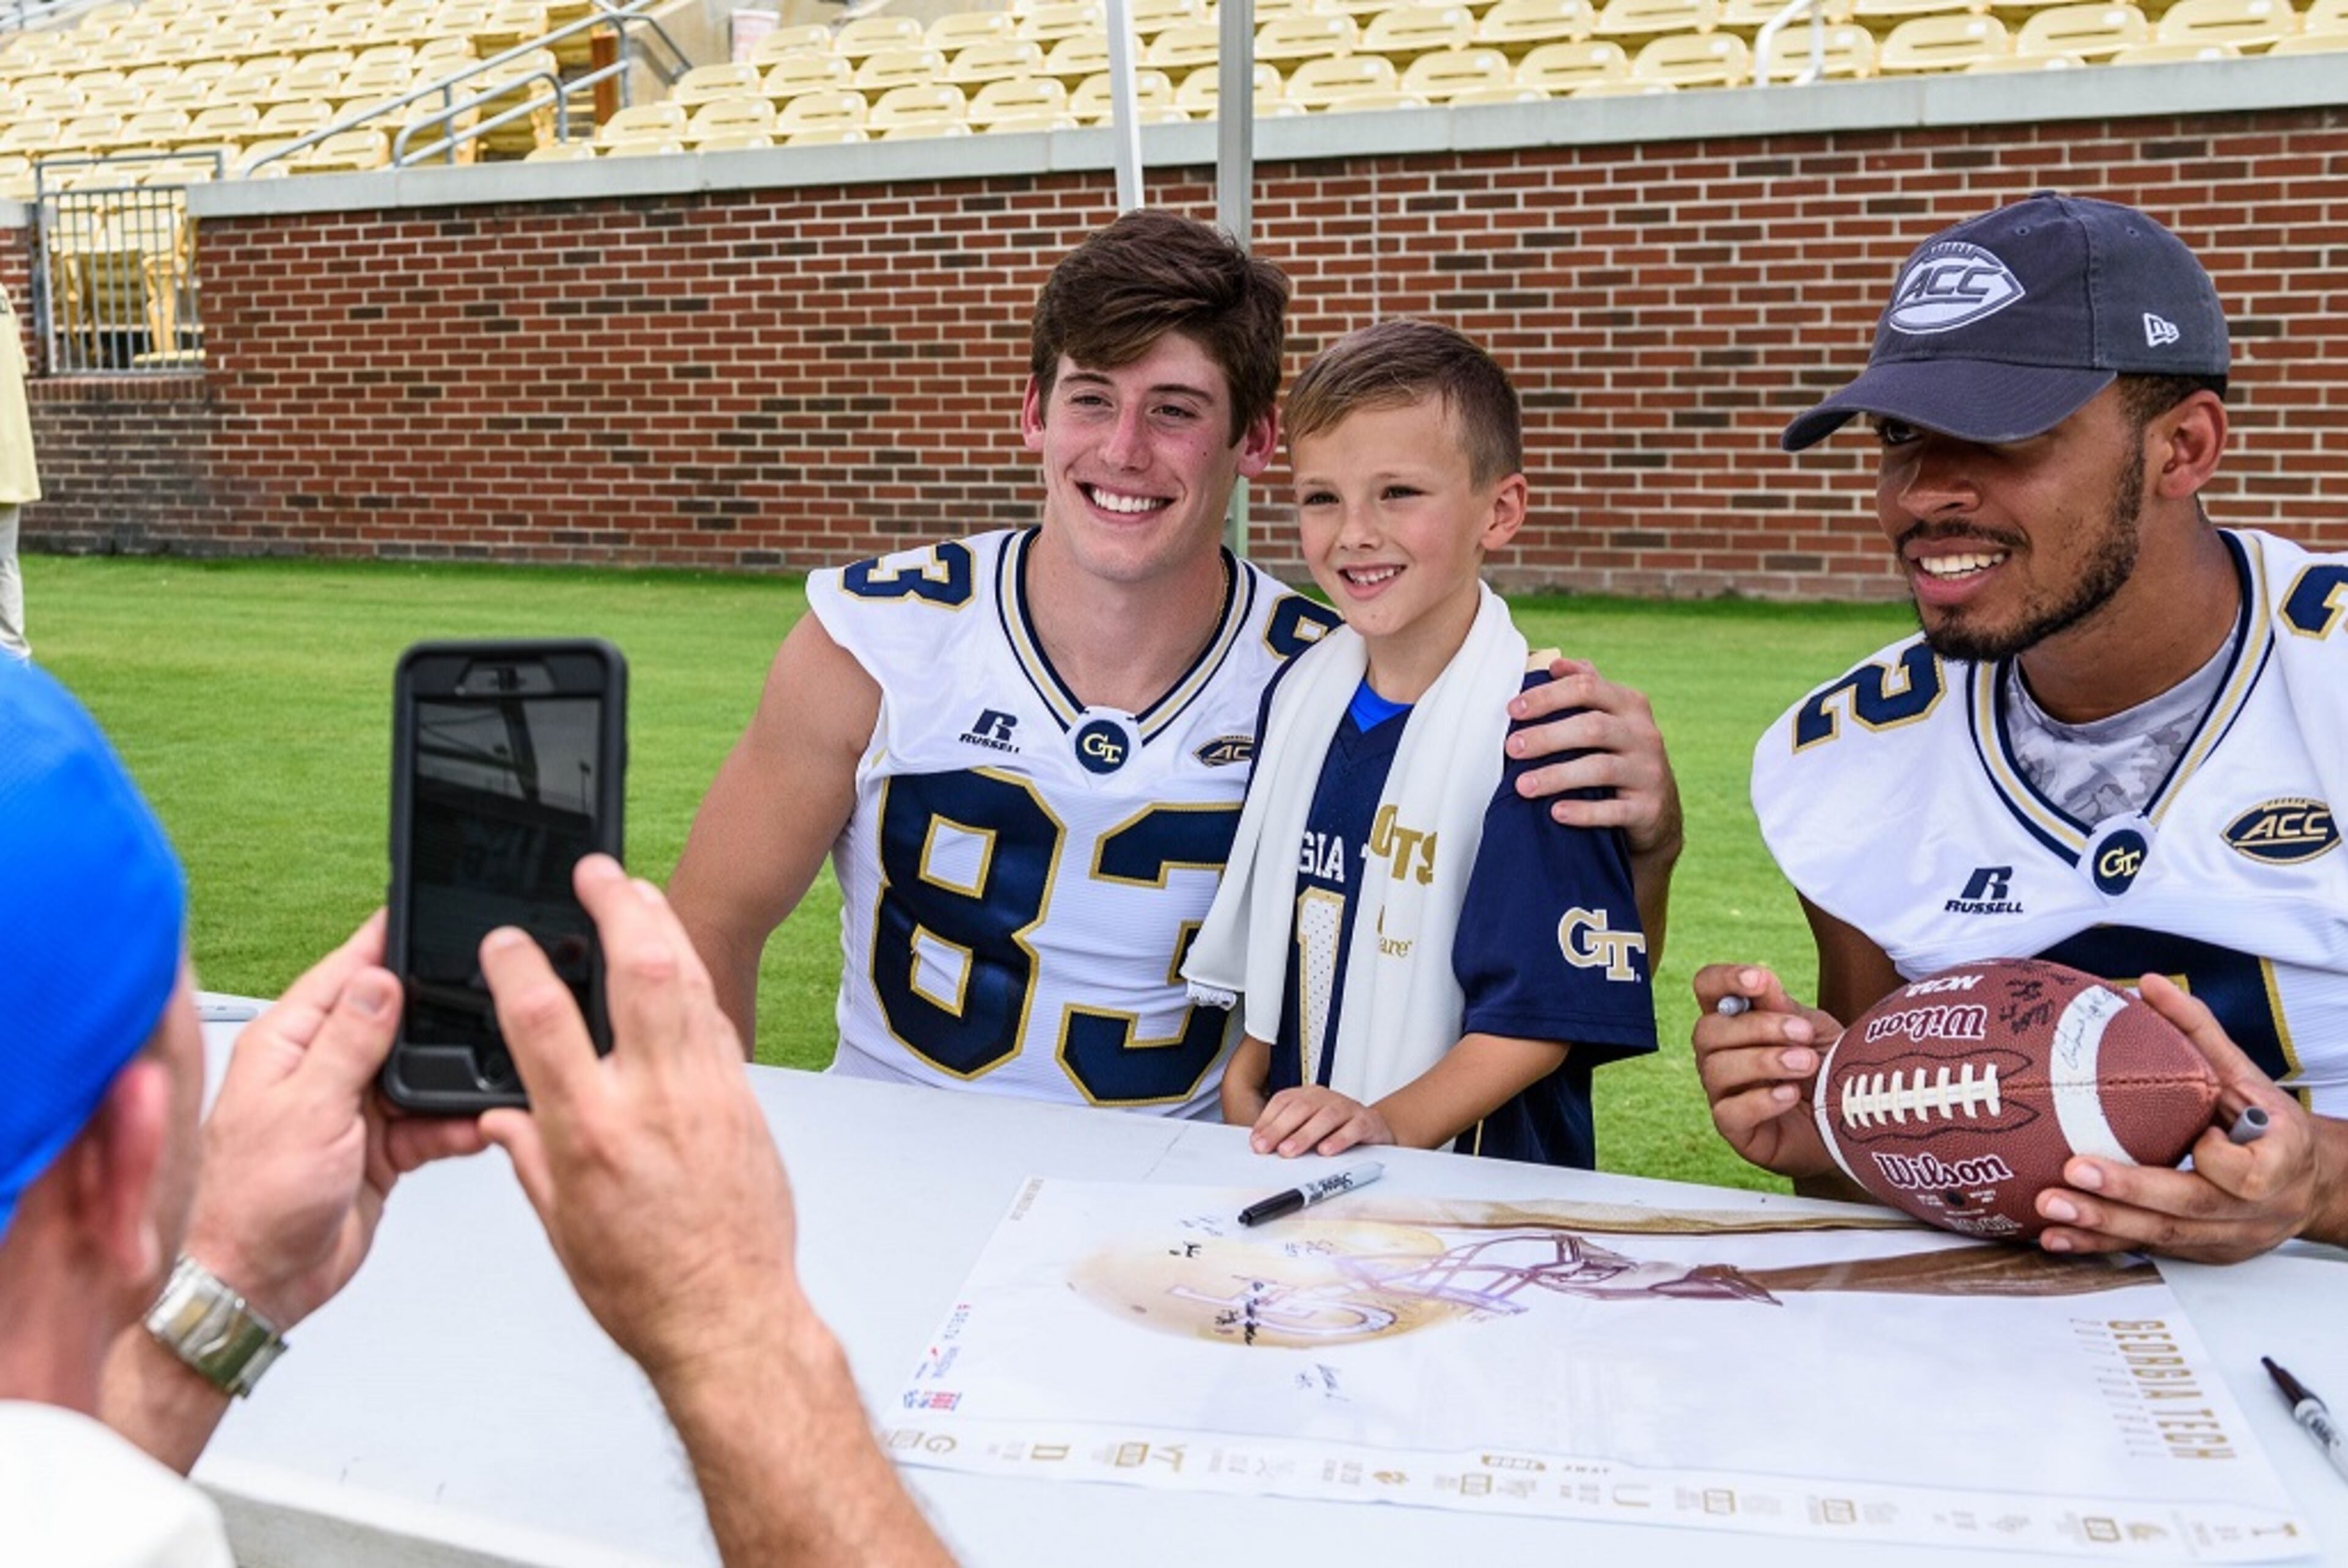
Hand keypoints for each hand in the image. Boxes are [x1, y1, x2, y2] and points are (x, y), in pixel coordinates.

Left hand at [185, 912, 486, 1327]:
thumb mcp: (307, 1108)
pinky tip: (481, 1122)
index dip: (389, 944)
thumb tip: (381, 978)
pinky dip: (458, 1124)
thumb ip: (350, 1041)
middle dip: (439, 1012)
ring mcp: (352, 1108)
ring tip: (492, 1068)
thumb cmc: (251, 1204)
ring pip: (422, 1069)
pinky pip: (431, 1121)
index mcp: (289, 1043)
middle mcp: (320, 1069)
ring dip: (455, 1074)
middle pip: (396, 1018)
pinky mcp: (379, 1148)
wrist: (257, 1286)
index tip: (431, 916)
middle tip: (488, 997)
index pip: (348, 973)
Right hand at [479, 856, 802, 1381]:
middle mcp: (654, 1100)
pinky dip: (694, 983)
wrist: (730, 1317)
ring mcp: (708, 1094)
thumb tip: (505, 1118)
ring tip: (637, 891)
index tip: (504, 939)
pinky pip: (717, 1023)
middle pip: (639, 972)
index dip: (517, 966)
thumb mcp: (561, 1226)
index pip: (543, 1022)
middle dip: (617, 906)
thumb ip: (529, 1157)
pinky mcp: (744, 1102)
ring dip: (662, 927)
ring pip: (690, 984)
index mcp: (592, 1132)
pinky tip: (678, 962)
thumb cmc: (645, 1287)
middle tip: (595, 872)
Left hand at [1251, 1086, 1394, 1158]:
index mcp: (1308, 1095)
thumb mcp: (1308, 1127)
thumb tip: (1259, 1144)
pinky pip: (1353, 1128)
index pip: (1283, 1102)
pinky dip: (1338, 1140)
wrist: (1374, 1128)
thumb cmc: (1336, 1128)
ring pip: (1325, 1117)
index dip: (1267, 1121)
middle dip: (1280, 1129)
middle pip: (1301, 1108)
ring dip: (1305, 1135)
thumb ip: (1286, 1133)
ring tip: (1289, 1151)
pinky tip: (1326, 1151)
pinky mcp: (1366, 1121)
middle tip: (1267, 1148)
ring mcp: (1347, 1108)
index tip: (1256, 1142)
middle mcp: (1326, 1098)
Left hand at [1507, 656, 1682, 862]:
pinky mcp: (1649, 808)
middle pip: (1592, 726)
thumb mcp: (1611, 718)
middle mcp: (1644, 734)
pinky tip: (1556, 813)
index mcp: (1630, 705)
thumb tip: (1556, 663)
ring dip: (1557, 776)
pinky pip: (1615, 810)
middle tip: (1511, 748)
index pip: (1587, 688)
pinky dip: (1584, 812)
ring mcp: (1649, 772)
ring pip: (1601, 768)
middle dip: (1547, 736)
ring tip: (1522, 786)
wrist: (1657, 812)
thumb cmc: (1620, 755)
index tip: (1512, 710)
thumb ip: (1587, 689)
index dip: (1547, 696)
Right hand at [1691, 964, 1842, 1181]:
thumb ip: (1784, 1007)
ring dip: (1765, 1062)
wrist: (1849, 1118)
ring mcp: (1722, 1092)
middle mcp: (1718, 1054)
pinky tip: (1791, 1095)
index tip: (1759, 980)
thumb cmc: (1825, 1068)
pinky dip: (1762, 1100)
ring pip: (1716, 1069)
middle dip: (1758, 1027)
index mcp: (1734, 1021)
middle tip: (1803, 1034)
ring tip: (1806, 1064)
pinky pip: (1728, 1112)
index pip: (1707, 988)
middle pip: (1707, 1030)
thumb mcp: (1812, 1030)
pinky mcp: (1733, 1128)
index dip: (1724, 978)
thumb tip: (1761, 978)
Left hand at [2035, 973, 2347, 1262]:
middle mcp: (2253, 1210)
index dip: (2215, 1158)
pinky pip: (2146, 1250)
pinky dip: (2099, 1245)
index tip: (2192, 1136)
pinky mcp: (2200, 1253)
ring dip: (2101, 1226)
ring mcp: (2225, 1238)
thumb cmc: (2270, 1125)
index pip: (2246, 1171)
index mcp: (2278, 1162)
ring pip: (2162, 1237)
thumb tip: (2147, 985)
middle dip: (2129, 1193)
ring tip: (2049, 1208)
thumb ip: (2199, 1032)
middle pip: (2190, 1207)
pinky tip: (2054, 1237)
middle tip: (2074, 1172)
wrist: (2308, 1186)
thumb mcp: (2246, 1075)